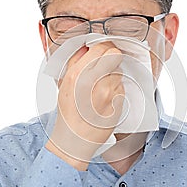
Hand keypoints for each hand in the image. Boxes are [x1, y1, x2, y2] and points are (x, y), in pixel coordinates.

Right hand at [45, 41, 124, 169]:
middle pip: (115, 54)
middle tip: (106, 64)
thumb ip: (75, 62)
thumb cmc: (68, 113)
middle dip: (111, 56)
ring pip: (119, 70)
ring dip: (113, 74)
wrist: (75, 139)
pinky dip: (116, 89)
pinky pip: (121, 86)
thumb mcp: (64, 83)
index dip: (103, 46)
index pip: (100, 47)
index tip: (102, 50)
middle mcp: (94, 81)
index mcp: (77, 74)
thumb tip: (86, 47)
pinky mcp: (118, 102)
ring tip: (102, 86)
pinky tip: (105, 98)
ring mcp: (108, 92)